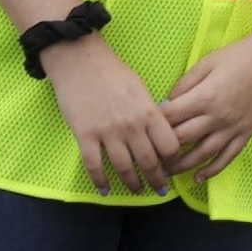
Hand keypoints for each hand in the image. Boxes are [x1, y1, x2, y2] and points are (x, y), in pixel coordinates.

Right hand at [48, 38, 179, 198]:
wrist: (79, 59)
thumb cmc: (111, 70)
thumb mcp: (140, 88)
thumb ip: (150, 112)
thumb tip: (157, 131)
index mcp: (149, 113)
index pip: (169, 146)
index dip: (173, 160)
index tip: (171, 165)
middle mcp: (131, 126)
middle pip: (150, 162)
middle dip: (157, 180)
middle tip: (159, 189)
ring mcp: (108, 132)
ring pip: (124, 168)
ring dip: (132, 184)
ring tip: (136, 191)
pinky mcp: (85, 135)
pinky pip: (94, 165)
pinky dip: (100, 181)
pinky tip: (105, 190)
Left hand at [155, 40, 251, 185]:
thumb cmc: (239, 57)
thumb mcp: (206, 63)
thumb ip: (184, 84)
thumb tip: (167, 102)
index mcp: (204, 97)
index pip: (170, 117)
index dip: (154, 124)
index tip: (142, 129)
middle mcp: (217, 117)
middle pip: (182, 139)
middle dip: (162, 150)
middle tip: (147, 158)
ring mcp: (233, 128)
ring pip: (202, 154)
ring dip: (182, 167)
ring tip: (166, 174)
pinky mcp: (246, 134)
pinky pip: (227, 157)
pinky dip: (212, 170)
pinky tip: (198, 178)